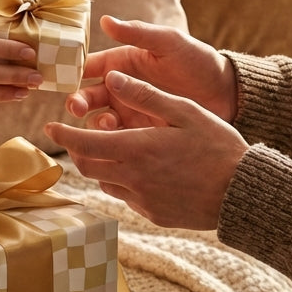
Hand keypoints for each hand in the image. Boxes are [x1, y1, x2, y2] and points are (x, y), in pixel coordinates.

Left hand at [45, 72, 247, 229]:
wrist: (243, 192)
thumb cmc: (218, 145)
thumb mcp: (185, 111)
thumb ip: (145, 95)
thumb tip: (112, 77)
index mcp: (137, 148)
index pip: (84, 142)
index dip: (63, 134)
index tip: (49, 126)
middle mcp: (133, 178)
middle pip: (87, 166)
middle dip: (78, 149)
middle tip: (80, 136)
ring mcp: (142, 200)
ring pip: (104, 182)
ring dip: (100, 166)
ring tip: (114, 150)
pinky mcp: (152, 214)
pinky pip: (126, 197)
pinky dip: (122, 182)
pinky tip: (141, 170)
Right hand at [66, 16, 237, 128]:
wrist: (226, 95)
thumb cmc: (198, 61)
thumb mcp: (169, 43)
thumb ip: (138, 33)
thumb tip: (106, 20)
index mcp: (121, 64)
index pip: (87, 67)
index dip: (71, 72)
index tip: (59, 79)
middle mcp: (119, 88)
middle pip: (86, 96)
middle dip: (77, 102)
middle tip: (77, 108)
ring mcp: (128, 112)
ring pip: (97, 120)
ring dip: (94, 124)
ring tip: (108, 124)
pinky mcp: (140, 133)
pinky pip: (117, 140)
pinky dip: (111, 142)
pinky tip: (117, 142)